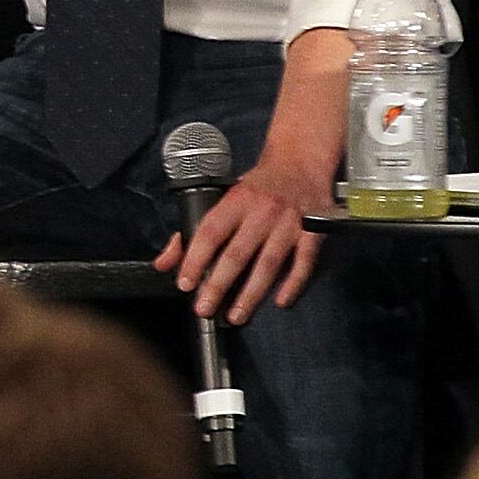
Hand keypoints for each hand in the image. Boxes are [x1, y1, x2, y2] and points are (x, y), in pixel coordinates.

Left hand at [154, 156, 329, 325]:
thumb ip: (190, 232)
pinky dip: (293, 283)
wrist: (299, 163)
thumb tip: (163, 264)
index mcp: (235, 200)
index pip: (210, 232)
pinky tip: (281, 302)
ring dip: (252, 293)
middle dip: (219, 284)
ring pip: (268, 263)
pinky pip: (304, 262)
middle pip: (237, 253)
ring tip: (237, 316)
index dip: (195, 259)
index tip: (184, 283)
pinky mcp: (315, 231)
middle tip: (204, 309)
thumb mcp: (221, 199)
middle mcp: (262, 211)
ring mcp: (290, 222)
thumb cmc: (255, 187)